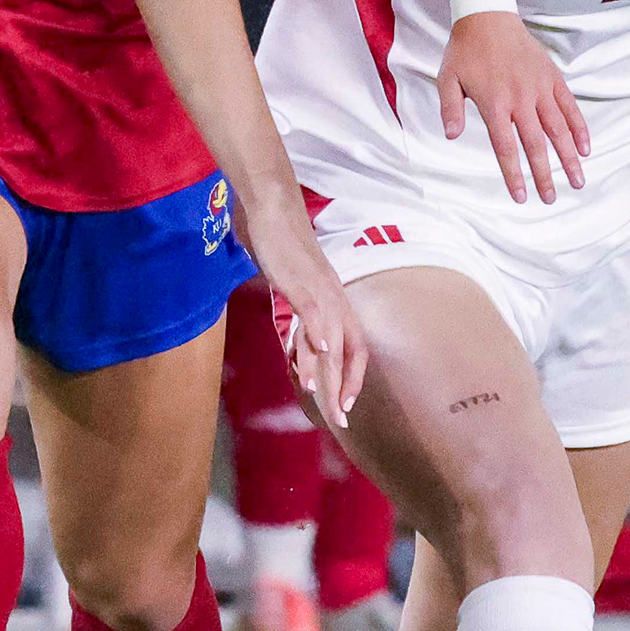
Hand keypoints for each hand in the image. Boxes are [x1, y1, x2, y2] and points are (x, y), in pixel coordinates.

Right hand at [258, 247, 367, 428]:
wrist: (274, 210)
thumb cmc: (283, 247)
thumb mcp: (296, 289)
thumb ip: (302, 317)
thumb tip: (304, 345)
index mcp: (335, 303)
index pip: (355, 348)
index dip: (353, 378)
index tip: (345, 405)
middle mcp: (335, 300)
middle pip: (347, 351)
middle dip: (342, 389)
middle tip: (339, 420)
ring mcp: (320, 291)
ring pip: (331, 338)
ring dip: (328, 372)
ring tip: (324, 401)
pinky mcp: (300, 281)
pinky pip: (312, 312)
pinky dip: (317, 334)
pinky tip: (318, 353)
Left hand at [438, 8, 590, 204]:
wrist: (488, 16)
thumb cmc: (465, 51)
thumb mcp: (447, 79)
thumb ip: (450, 109)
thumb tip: (452, 136)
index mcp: (494, 104)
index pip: (506, 147)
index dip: (515, 174)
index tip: (522, 197)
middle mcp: (520, 99)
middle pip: (536, 145)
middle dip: (546, 175)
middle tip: (551, 199)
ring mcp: (540, 88)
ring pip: (559, 129)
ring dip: (569, 157)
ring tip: (578, 180)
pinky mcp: (552, 78)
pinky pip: (570, 107)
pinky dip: (579, 128)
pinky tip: (585, 148)